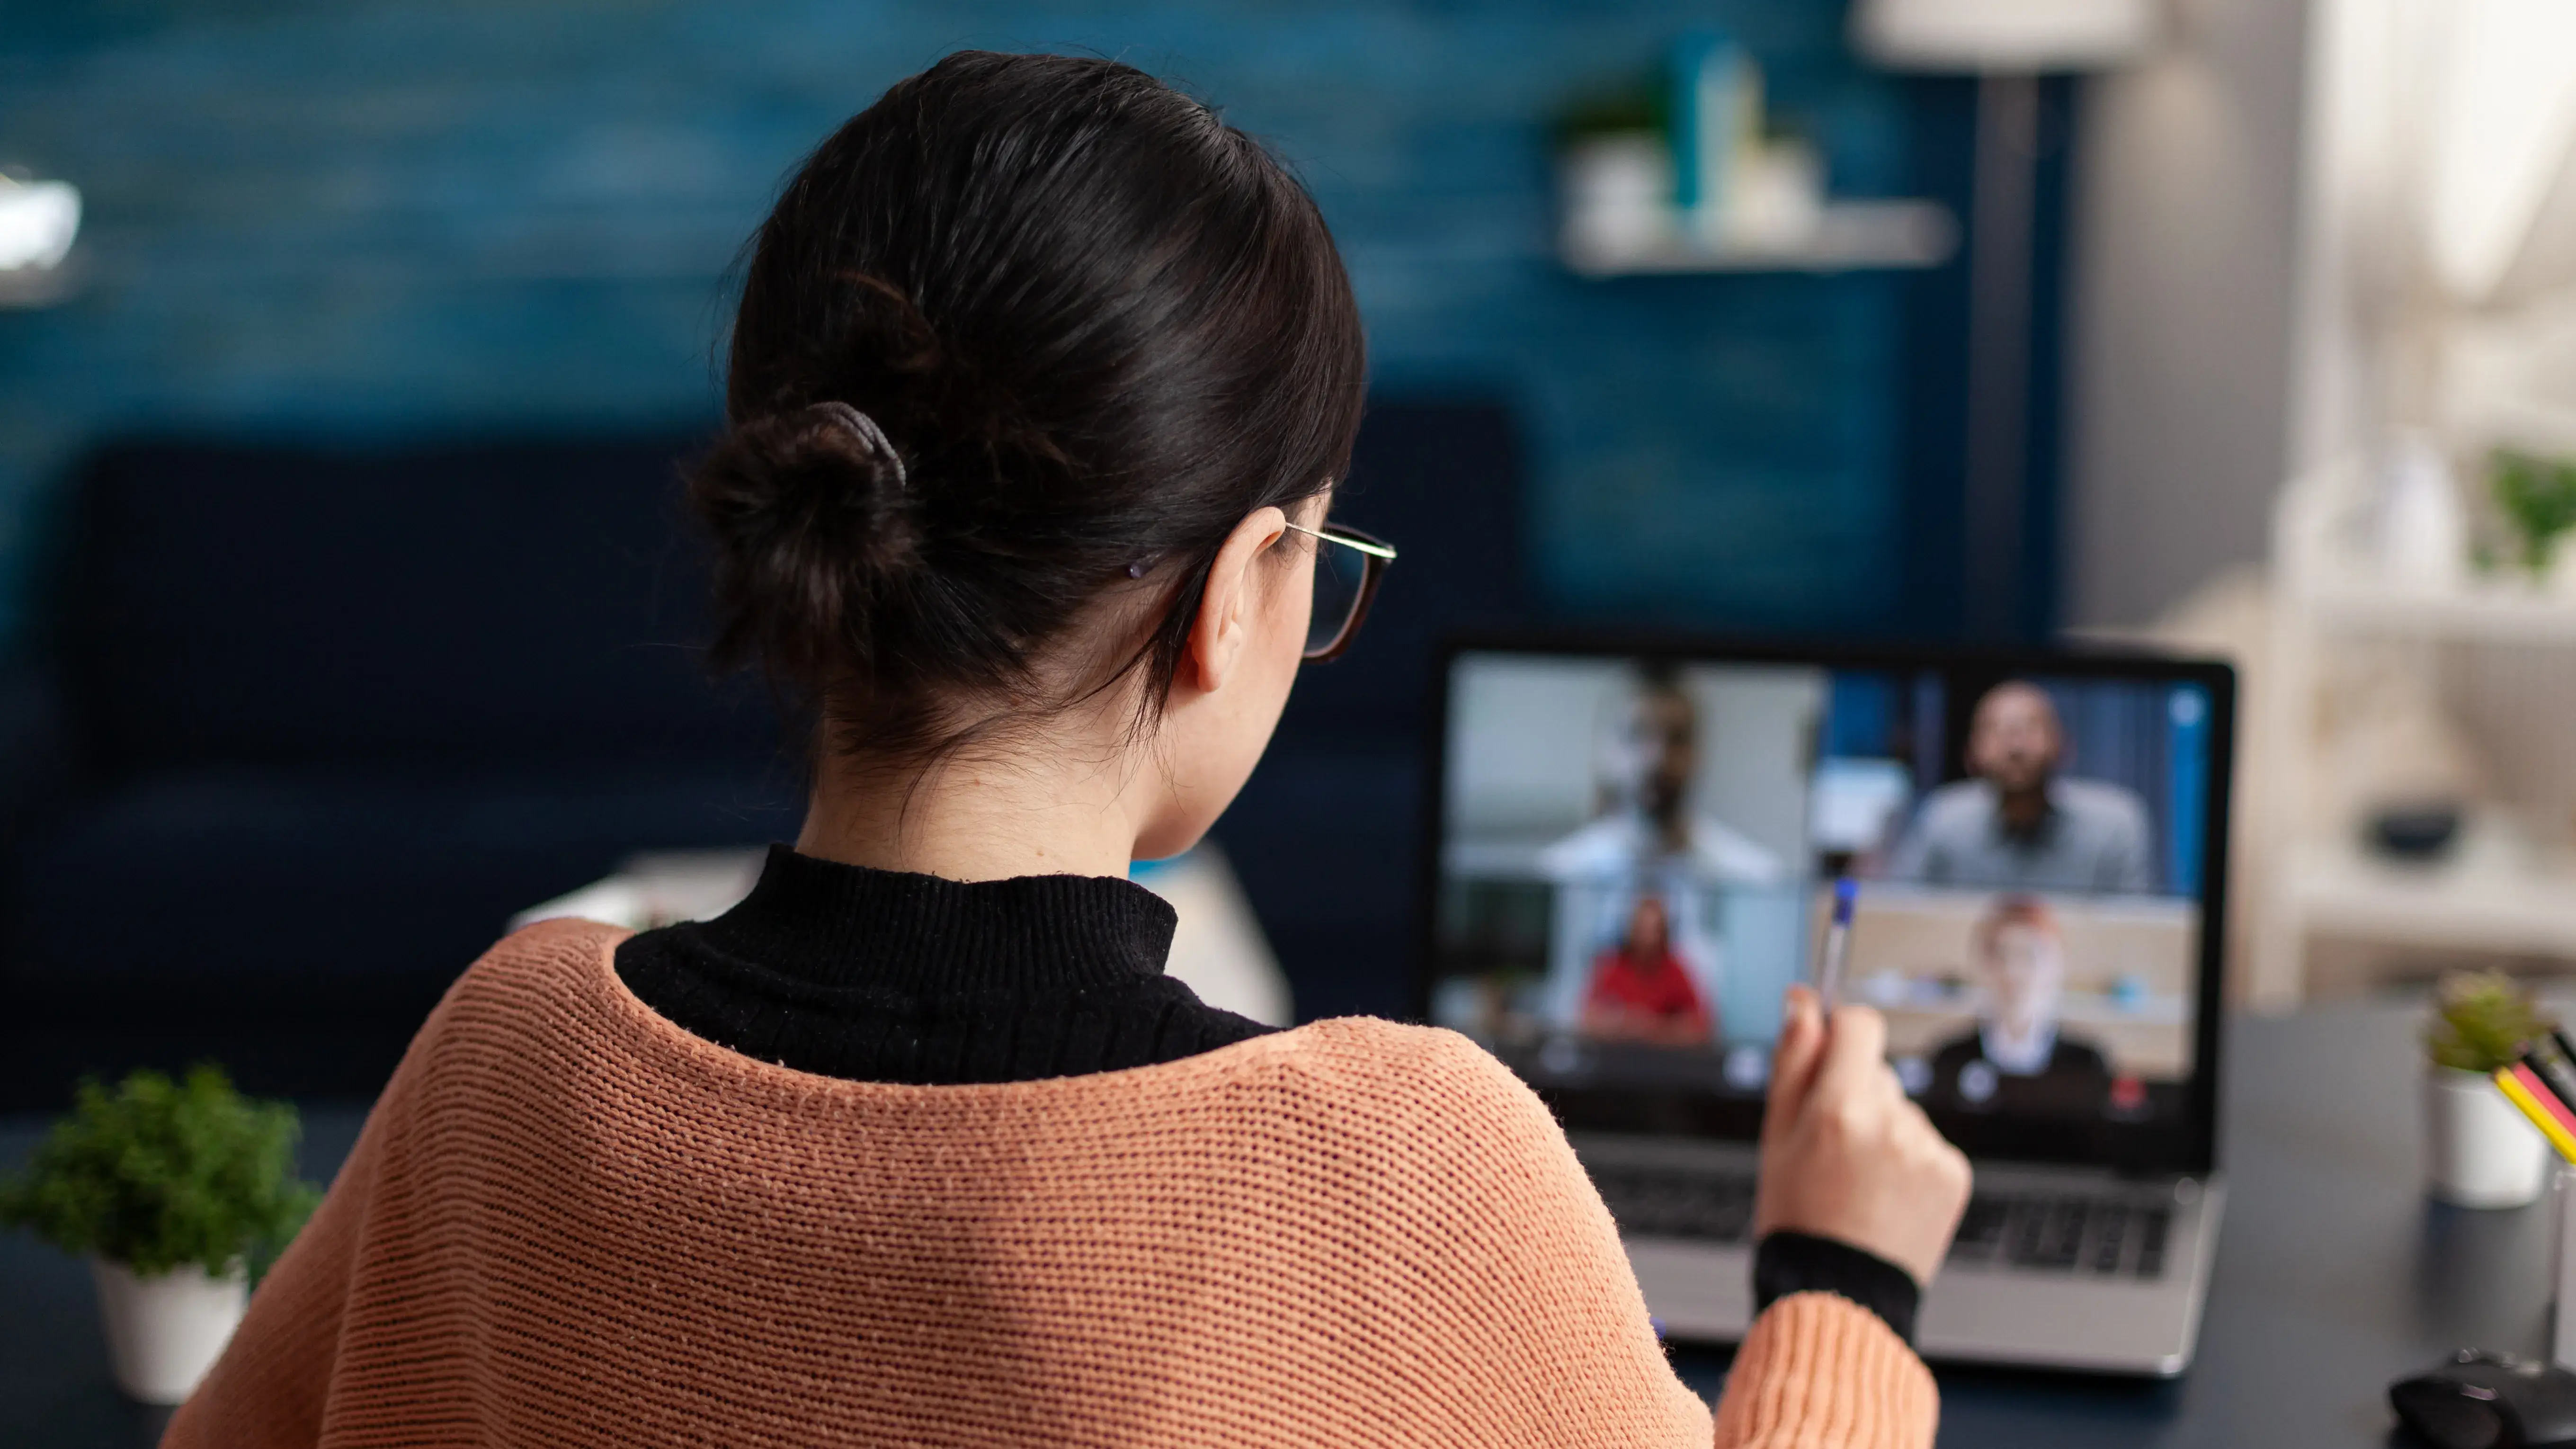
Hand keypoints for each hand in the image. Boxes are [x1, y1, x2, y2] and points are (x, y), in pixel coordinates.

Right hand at [1752, 985, 1971, 1286]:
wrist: (1840, 1295)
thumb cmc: (1797, 1216)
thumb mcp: (1776, 1135)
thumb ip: (1793, 1060)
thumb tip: (1803, 1000)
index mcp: (1840, 1108)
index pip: (1859, 1023)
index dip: (1841, 1032)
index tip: (1830, 1053)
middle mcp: (1891, 1123)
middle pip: (1877, 1070)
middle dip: (1853, 1093)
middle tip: (1830, 1148)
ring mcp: (1928, 1149)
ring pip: (1902, 1109)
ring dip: (1882, 1130)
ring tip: (1858, 1182)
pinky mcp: (1953, 1173)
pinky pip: (1927, 1142)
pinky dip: (1908, 1161)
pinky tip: (1886, 1195)